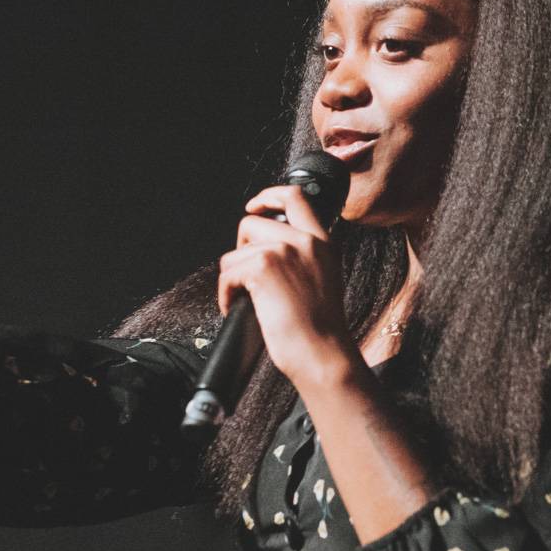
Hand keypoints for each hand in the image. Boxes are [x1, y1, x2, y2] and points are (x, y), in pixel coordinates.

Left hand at [217, 185, 359, 385]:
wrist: (323, 354)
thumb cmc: (320, 330)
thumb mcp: (324, 279)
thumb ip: (304, 256)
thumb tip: (265, 246)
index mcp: (323, 242)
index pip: (295, 197)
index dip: (268, 196)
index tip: (254, 207)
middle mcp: (306, 241)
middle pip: (252, 222)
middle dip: (241, 248)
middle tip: (247, 276)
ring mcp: (284, 251)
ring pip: (235, 252)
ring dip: (233, 278)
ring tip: (246, 300)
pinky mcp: (263, 267)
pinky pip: (227, 273)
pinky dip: (226, 295)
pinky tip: (237, 308)